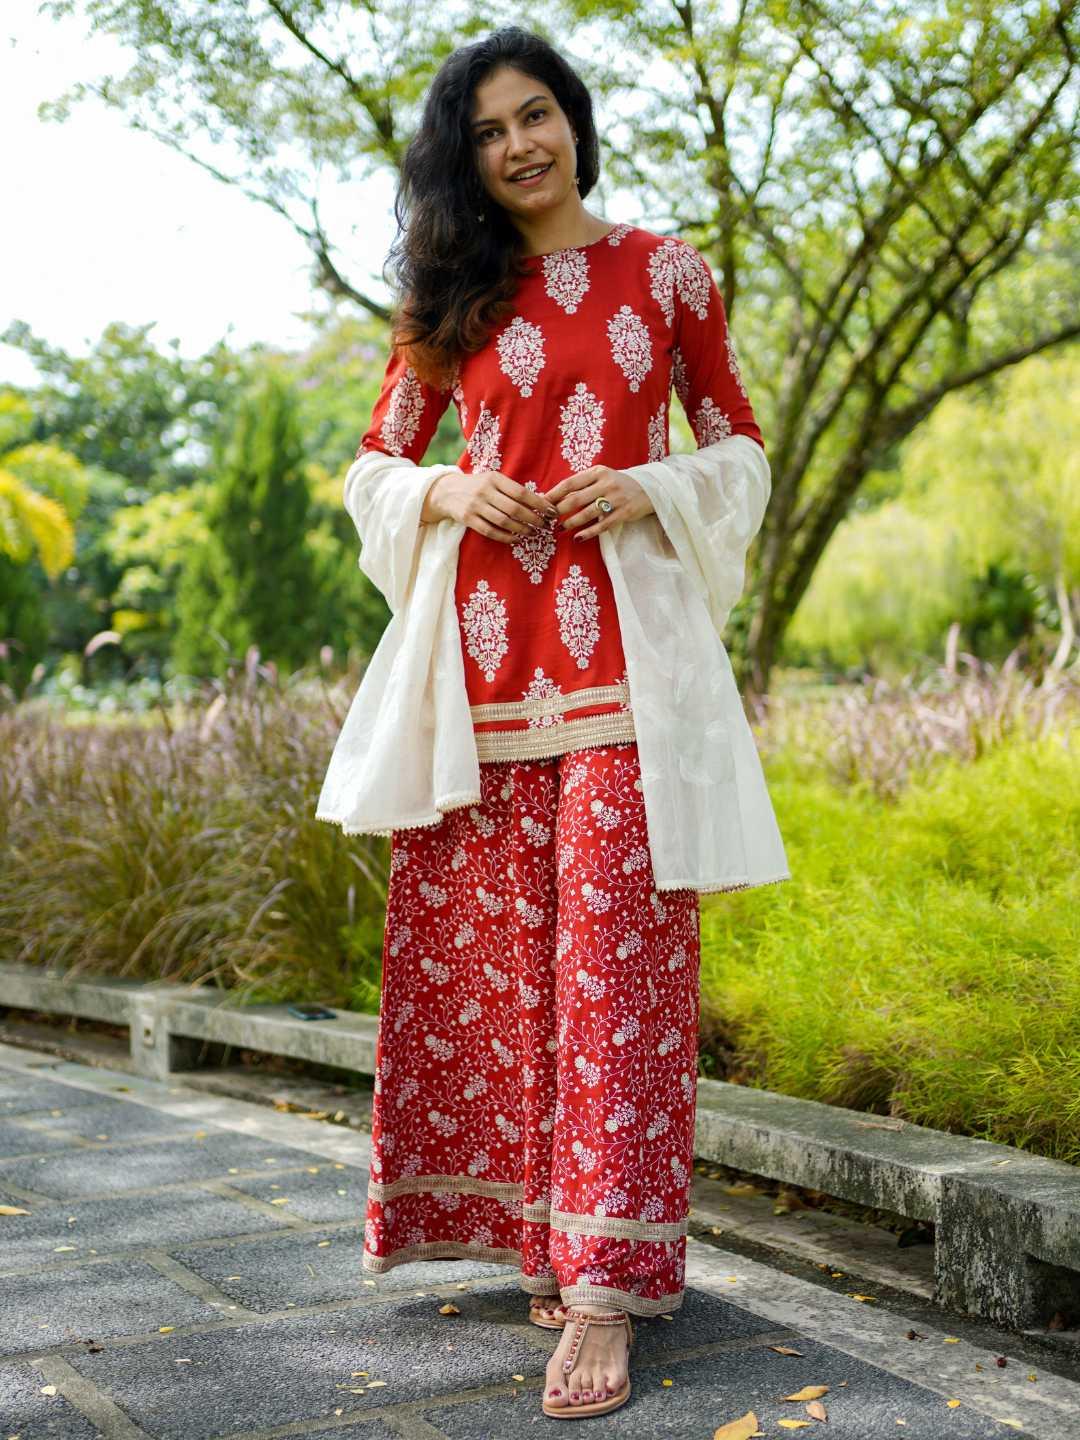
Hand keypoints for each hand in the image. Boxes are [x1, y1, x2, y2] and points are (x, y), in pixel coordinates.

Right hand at [421, 468, 557, 541]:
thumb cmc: (478, 486)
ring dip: (521, 530)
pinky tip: (516, 539)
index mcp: (494, 479)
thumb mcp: (493, 480)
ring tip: (533, 533)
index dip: (539, 504)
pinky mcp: (468, 519)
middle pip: (514, 509)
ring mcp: (475, 506)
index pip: (521, 493)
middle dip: (533, 519)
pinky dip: (505, 537)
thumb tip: (541, 502)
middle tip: (545, 525)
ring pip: (503, 522)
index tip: (552, 511)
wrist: (446, 492)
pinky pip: (490, 531)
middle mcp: (484, 491)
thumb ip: (512, 489)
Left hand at [546, 465, 654, 540]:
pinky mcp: (624, 513)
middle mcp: (606, 483)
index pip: (570, 483)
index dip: (553, 494)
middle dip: (559, 511)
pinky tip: (578, 538)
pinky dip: (588, 532)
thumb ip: (582, 485)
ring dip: (570, 523)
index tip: (542, 504)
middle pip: (576, 499)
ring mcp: (616, 498)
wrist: (649, 489)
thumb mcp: (601, 478)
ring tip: (560, 529)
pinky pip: (602, 525)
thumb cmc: (618, 485)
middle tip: (548, 520)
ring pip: (587, 513)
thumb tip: (555, 497)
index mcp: (597, 472)